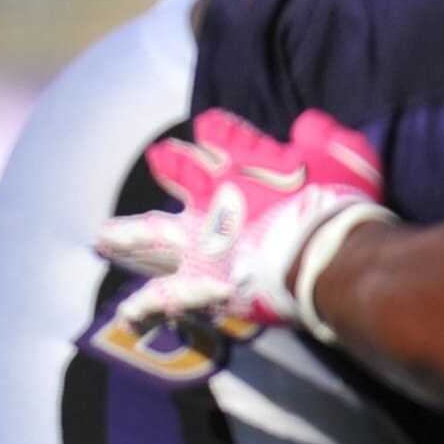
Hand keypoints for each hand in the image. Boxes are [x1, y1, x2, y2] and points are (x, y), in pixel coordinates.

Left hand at [94, 106, 390, 341]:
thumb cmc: (333, 201)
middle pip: (176, 181)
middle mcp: (208, 202)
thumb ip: (320, 138)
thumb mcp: (340, 154)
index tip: (209, 127)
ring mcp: (198, 245)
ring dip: (127, 238)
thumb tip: (307, 125)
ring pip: (152, 240)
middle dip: (166, 173)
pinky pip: (167, 298)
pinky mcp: (200, 285)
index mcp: (238, 166)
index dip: (217, 133)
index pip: (220, 139)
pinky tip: (126, 318)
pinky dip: (149, 307)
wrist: (319, 256)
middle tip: (150, 167)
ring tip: (102, 240)